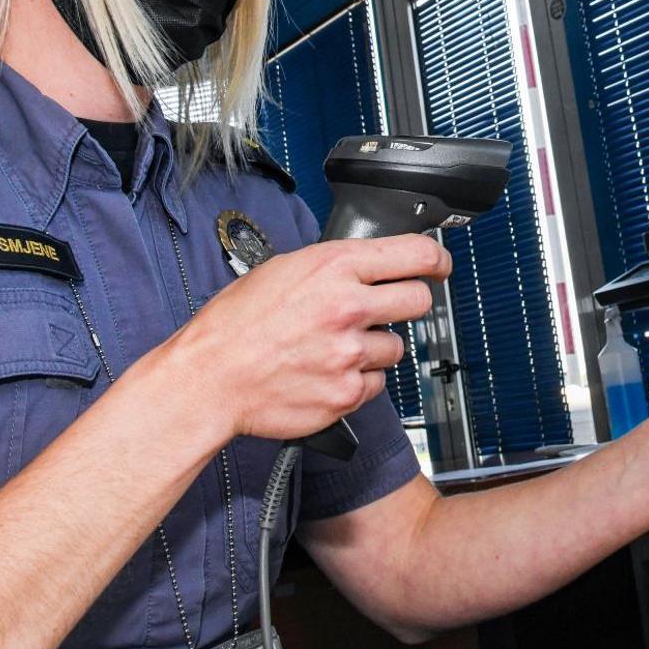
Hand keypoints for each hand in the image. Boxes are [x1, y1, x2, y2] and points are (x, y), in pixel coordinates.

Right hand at [169, 234, 450, 440]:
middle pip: (419, 301)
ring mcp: (350, 353)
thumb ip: (332, 267)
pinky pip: (375, 383)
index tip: (438, 266)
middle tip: (383, 310)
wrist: (210, 378)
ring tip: (333, 347)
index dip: (435, 260)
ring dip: (375, 347)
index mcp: (334, 267)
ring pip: (396, 347)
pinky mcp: (347, 393)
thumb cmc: (235, 325)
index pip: (416, 254)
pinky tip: (325, 372)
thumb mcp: (282, 270)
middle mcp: (348, 307)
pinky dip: (357, 380)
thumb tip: (368, 265)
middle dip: (406, 304)